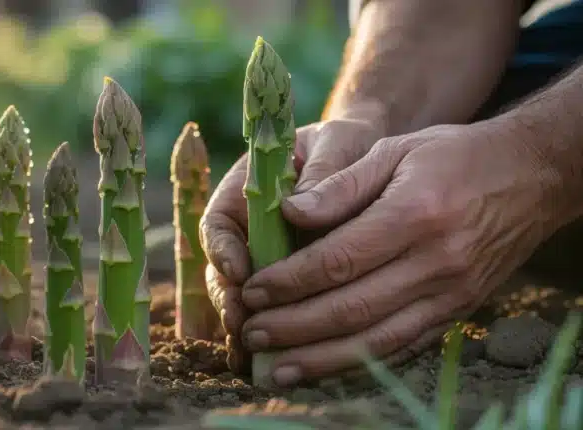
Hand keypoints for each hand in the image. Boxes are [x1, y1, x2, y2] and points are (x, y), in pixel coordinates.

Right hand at [200, 118, 384, 373]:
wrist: (365, 159)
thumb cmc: (344, 146)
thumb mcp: (335, 145)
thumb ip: (321, 172)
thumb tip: (298, 207)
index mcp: (244, 192)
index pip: (219, 224)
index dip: (223, 250)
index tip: (240, 270)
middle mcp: (246, 231)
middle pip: (223, 271)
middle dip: (229, 298)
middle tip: (242, 320)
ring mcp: (262, 259)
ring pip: (242, 298)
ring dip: (245, 324)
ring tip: (252, 350)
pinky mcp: (284, 284)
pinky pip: (270, 312)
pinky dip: (270, 336)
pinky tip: (275, 360)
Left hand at [239, 121, 559, 386]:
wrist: (531, 177)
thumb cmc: (452, 156)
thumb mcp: (395, 150)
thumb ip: (340, 184)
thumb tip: (288, 212)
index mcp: (415, 215)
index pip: (339, 260)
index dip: (290, 281)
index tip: (252, 290)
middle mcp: (436, 262)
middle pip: (352, 308)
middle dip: (294, 326)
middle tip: (251, 333)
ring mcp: (452, 294)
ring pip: (377, 339)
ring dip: (321, 358)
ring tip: (277, 366)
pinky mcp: (459, 312)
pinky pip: (404, 346)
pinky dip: (360, 362)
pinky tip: (325, 367)